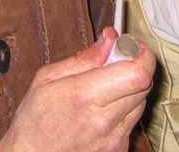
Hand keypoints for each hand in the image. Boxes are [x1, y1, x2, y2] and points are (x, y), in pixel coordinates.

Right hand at [0, 28, 153, 151]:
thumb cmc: (34, 120)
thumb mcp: (47, 79)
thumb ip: (84, 58)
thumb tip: (110, 38)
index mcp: (85, 96)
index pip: (137, 73)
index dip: (142, 55)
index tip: (133, 46)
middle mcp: (104, 120)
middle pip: (144, 85)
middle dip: (135, 67)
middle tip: (117, 61)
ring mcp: (113, 138)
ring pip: (141, 102)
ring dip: (130, 88)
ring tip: (106, 87)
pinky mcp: (117, 149)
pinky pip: (132, 120)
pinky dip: (124, 108)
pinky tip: (102, 109)